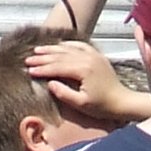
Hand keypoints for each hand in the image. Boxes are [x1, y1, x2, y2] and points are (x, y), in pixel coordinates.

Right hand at [26, 41, 146, 123]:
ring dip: (51, 49)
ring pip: (67, 49)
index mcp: (83, 70)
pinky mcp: (96, 55)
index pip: (57, 67)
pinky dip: (67, 44)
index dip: (42, 68)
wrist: (121, 101)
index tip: (29, 70)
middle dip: (43, 58)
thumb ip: (64, 93)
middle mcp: (87, 58)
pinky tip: (58, 45)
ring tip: (37, 50)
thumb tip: (49, 83)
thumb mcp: (81, 104)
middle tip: (28, 59)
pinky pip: (79, 45)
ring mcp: (92, 55)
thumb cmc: (102, 106)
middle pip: (60, 56)